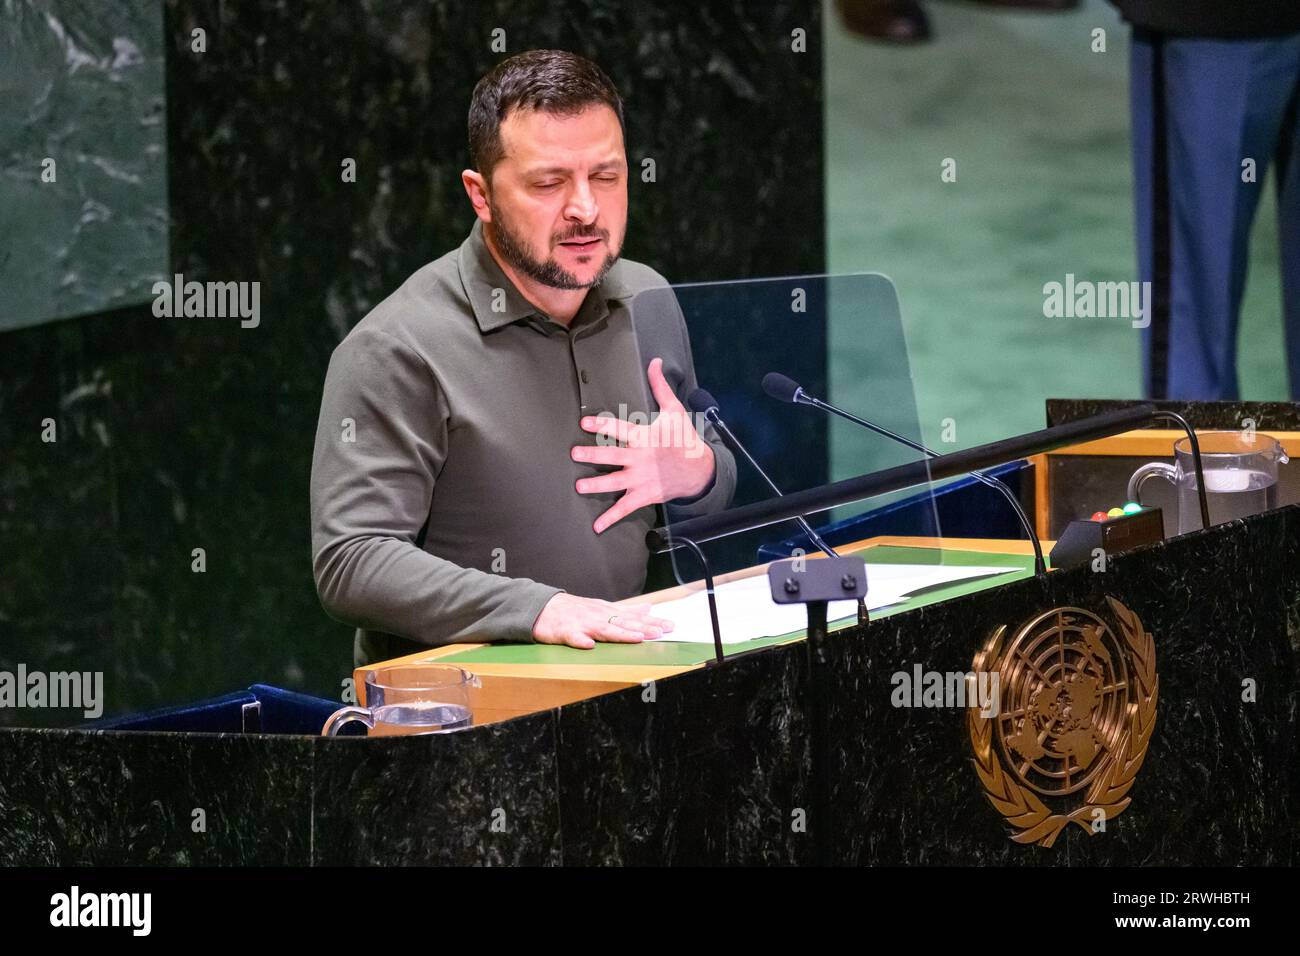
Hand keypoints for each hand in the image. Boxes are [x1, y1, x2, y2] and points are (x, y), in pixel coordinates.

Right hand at [532, 593, 674, 648]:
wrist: (542, 607)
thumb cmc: (574, 610)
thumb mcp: (603, 607)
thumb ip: (626, 610)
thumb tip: (648, 608)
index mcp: (607, 612)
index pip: (634, 617)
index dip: (652, 622)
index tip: (670, 626)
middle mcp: (598, 616)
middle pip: (623, 622)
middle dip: (643, 627)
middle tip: (661, 632)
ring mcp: (581, 623)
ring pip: (603, 629)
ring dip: (620, 633)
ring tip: (636, 638)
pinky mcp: (564, 632)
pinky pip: (573, 637)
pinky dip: (580, 641)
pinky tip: (588, 645)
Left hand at [571, 357, 714, 533]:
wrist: (700, 471)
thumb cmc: (683, 439)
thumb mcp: (674, 411)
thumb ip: (660, 387)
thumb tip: (655, 361)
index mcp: (645, 437)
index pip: (621, 428)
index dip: (602, 424)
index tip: (585, 422)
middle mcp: (641, 458)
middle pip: (613, 456)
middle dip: (593, 455)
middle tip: (575, 454)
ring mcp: (642, 479)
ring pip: (615, 482)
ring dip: (597, 485)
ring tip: (579, 486)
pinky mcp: (644, 495)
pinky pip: (625, 508)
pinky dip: (611, 518)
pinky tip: (596, 526)